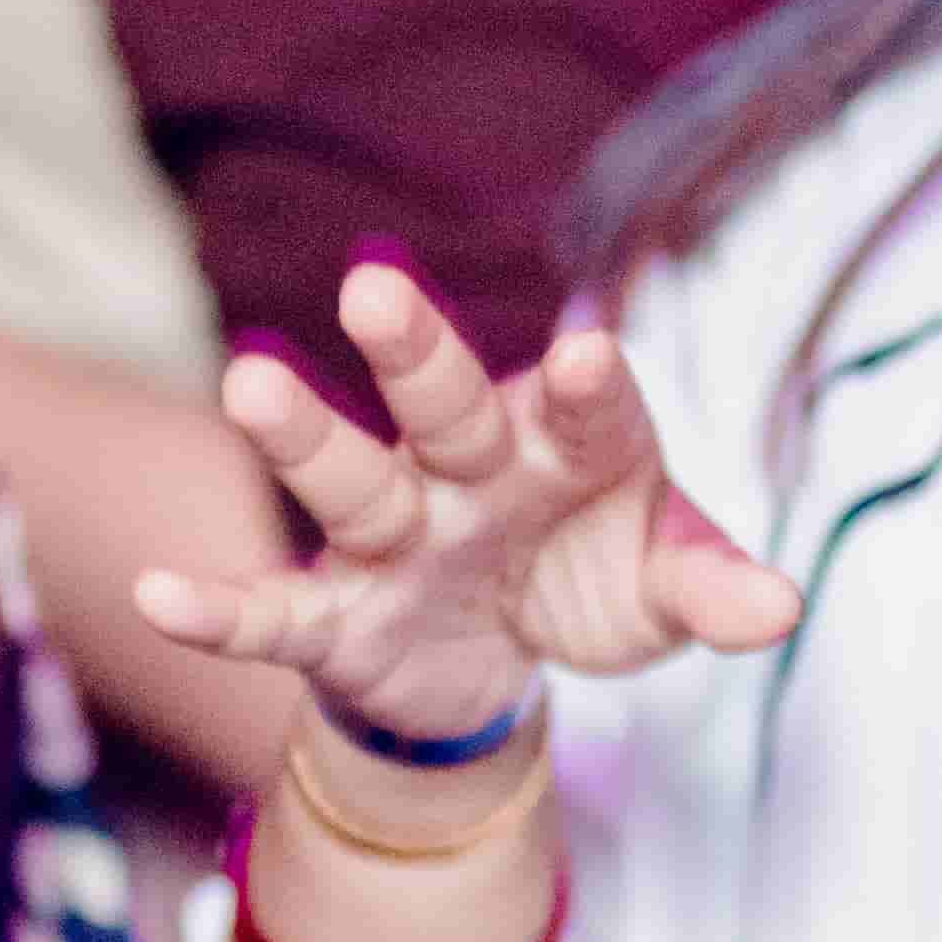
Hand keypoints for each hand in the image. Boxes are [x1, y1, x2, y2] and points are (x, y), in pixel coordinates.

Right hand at [138, 259, 798, 742]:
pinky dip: (219, 609)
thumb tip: (781, 609)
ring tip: (247, 380)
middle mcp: (471, 470)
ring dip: (301, 435)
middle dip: (414, 351)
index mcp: (569, 441)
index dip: (584, 385)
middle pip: (443, 405)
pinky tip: (159, 595)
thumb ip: (713, 588)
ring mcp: (395, 537)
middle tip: (375, 288)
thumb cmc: (591, 577)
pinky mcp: (337, 615)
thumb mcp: (665, 588)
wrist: (499, 653)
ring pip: (350, 479)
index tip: (585, 355)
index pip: (585, 405)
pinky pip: (272, 614)